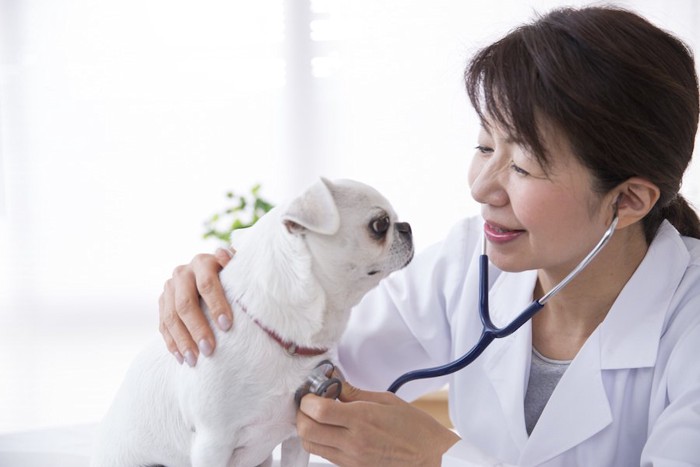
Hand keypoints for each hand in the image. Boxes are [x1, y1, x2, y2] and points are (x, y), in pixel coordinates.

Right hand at [158, 247, 234, 365]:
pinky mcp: (162, 302)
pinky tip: (182, 358)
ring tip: (194, 360)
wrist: (214, 275)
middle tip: (209, 350)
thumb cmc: (234, 277)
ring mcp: (169, 288)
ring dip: (182, 341)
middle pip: (185, 303)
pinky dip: (172, 343)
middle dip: (197, 328)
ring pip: (171, 317)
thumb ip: (235, 264)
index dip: (216, 305)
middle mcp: (182, 272)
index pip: (207, 284)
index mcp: (203, 262)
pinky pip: (163, 325)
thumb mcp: (237, 270)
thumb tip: (223, 253)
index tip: (227, 326)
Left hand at [297, 381, 459, 466]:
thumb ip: (354, 392)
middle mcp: (353, 442)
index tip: (311, 392)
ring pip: (311, 445)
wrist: (429, 458)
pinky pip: (324, 454)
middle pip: (307, 430)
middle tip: (309, 402)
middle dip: (301, 413)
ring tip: (318, 416)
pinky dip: (319, 440)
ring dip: (307, 428)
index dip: (308, 399)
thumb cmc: (414, 428)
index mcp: (362, 421)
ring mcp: (351, 459)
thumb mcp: (386, 401)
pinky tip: (330, 429)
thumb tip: (333, 380)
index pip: (318, 411)